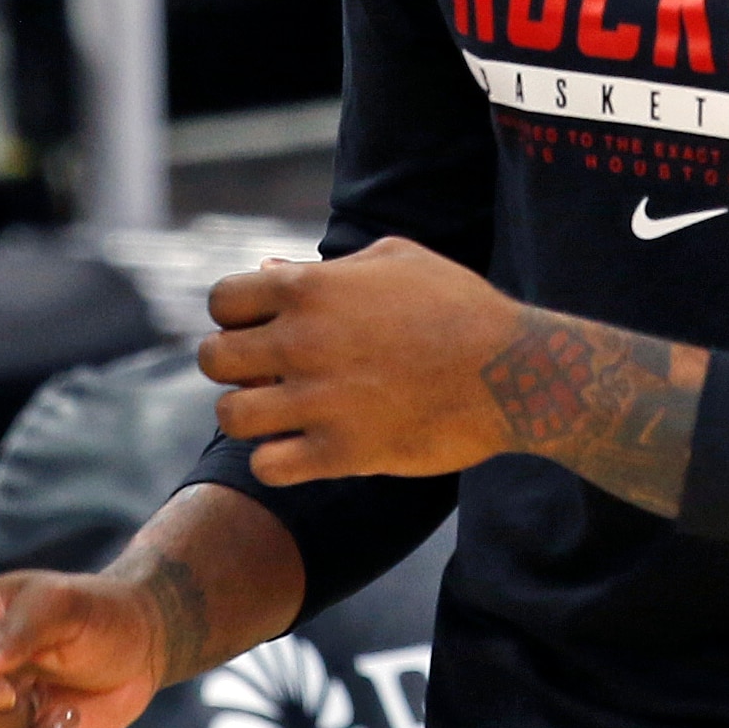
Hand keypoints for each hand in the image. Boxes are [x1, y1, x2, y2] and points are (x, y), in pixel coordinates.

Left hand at [203, 240, 520, 481]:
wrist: (514, 371)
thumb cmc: (459, 307)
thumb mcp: (396, 261)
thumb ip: (326, 268)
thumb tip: (267, 269)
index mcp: (311, 288)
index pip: (222, 301)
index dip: (236, 317)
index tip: (263, 330)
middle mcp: (303, 341)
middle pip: (214, 358)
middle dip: (234, 367)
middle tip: (267, 376)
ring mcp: (320, 399)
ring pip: (231, 415)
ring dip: (250, 416)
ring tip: (280, 417)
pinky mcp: (343, 452)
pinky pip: (268, 466)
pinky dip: (276, 463)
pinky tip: (302, 451)